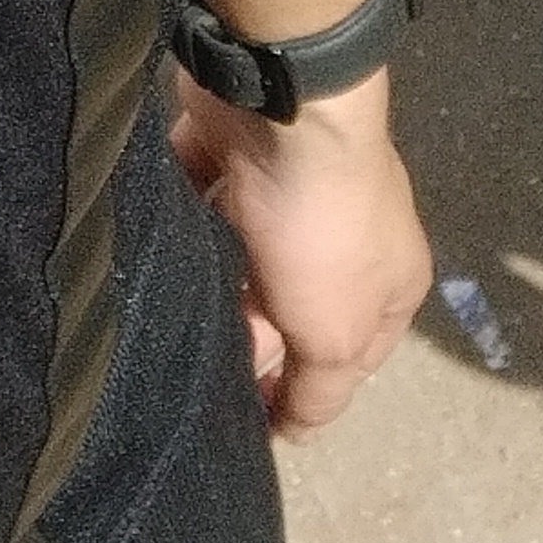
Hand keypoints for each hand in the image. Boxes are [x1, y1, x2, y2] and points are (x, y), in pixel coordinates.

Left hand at [168, 68, 431, 433]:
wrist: (280, 109)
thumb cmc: (324, 232)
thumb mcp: (338, 337)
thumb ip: (320, 389)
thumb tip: (295, 432)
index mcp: (387, 279)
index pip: (348, 357)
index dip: (301, 389)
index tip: (245, 418)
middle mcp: (342, 233)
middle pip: (287, 305)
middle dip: (246, 333)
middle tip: (200, 357)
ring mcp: (286, 187)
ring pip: (239, 252)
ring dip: (209, 278)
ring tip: (170, 308)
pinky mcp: (230, 148)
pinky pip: (198, 193)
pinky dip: (181, 216)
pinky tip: (154, 243)